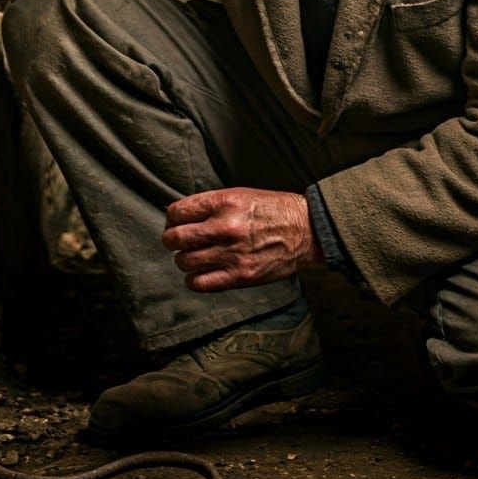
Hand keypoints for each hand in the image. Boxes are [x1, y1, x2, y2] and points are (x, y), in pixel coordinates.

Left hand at [162, 188, 324, 291]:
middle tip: (176, 240)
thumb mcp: (241, 194)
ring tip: (192, 256)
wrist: (307, 230)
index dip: (172, 218)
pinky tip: (200, 272)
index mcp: (225, 202)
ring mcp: (232, 253)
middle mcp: (226, 226)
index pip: (178, 211)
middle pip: (175, 238)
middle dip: (171, 240)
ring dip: (183, 259)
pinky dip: (193, 279)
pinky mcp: (240, 276)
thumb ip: (211, 204)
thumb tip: (179, 215)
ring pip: (184, 261)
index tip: (176, 221)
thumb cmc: (273, 210)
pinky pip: (200, 283)